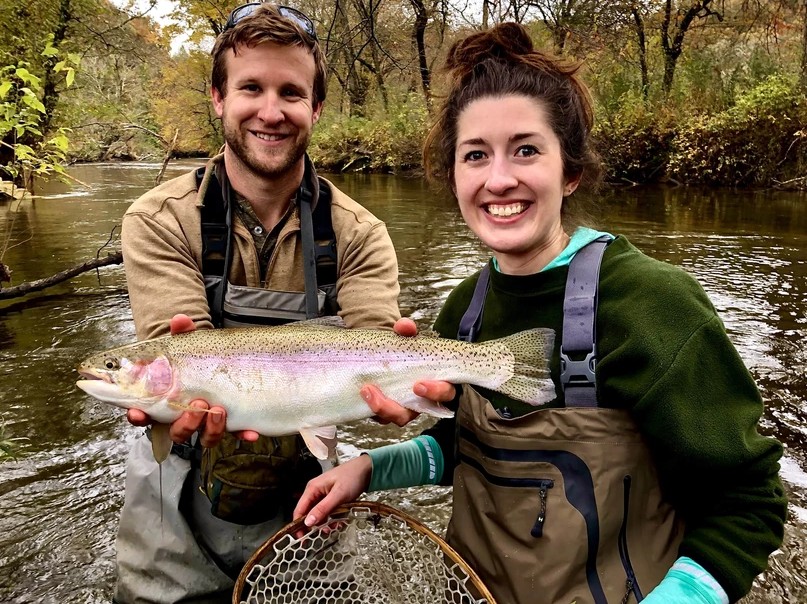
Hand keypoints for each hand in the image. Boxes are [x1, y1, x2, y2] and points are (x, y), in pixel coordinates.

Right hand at [125, 314, 258, 445]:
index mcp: (168, 400)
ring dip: (210, 429)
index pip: (146, 414)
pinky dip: (243, 435)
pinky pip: (237, 435)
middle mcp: (187, 416)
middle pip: (178, 432)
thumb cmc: (201, 358)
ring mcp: (210, 422)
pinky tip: (251, 432)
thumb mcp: (192, 345)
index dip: (138, 417)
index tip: (137, 413)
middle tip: (198, 405)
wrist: (232, 363)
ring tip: (219, 410)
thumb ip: (184, 334)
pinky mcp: (233, 423)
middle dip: (186, 423)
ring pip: (205, 437)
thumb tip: (180, 320)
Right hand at [293, 455, 372, 530]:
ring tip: (335, 525)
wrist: (367, 470)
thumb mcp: (338, 495)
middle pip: (308, 513)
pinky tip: (339, 520)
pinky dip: (332, 517)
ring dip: (325, 522)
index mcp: (313, 488)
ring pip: (318, 514)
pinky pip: (327, 511)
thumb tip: (308, 522)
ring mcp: (323, 495)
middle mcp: (315, 491)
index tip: (301, 538)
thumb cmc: (352, 477)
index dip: (298, 525)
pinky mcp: (331, 498)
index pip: (299, 510)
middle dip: (315, 525)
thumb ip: (323, 509)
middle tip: (325, 532)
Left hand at [363, 318, 455, 426]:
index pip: (445, 392)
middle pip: (425, 410)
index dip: (436, 392)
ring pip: (400, 417)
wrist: (377, 356)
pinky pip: (381, 417)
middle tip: (399, 391)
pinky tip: (362, 393)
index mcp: (435, 382)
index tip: (419, 384)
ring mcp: (404, 408)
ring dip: (385, 407)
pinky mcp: (386, 413)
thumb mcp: (403, 338)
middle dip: (414, 403)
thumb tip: (405, 326)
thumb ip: (405, 331)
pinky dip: (372, 407)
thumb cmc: (399, 350)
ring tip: (368, 390)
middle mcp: (423, 400)